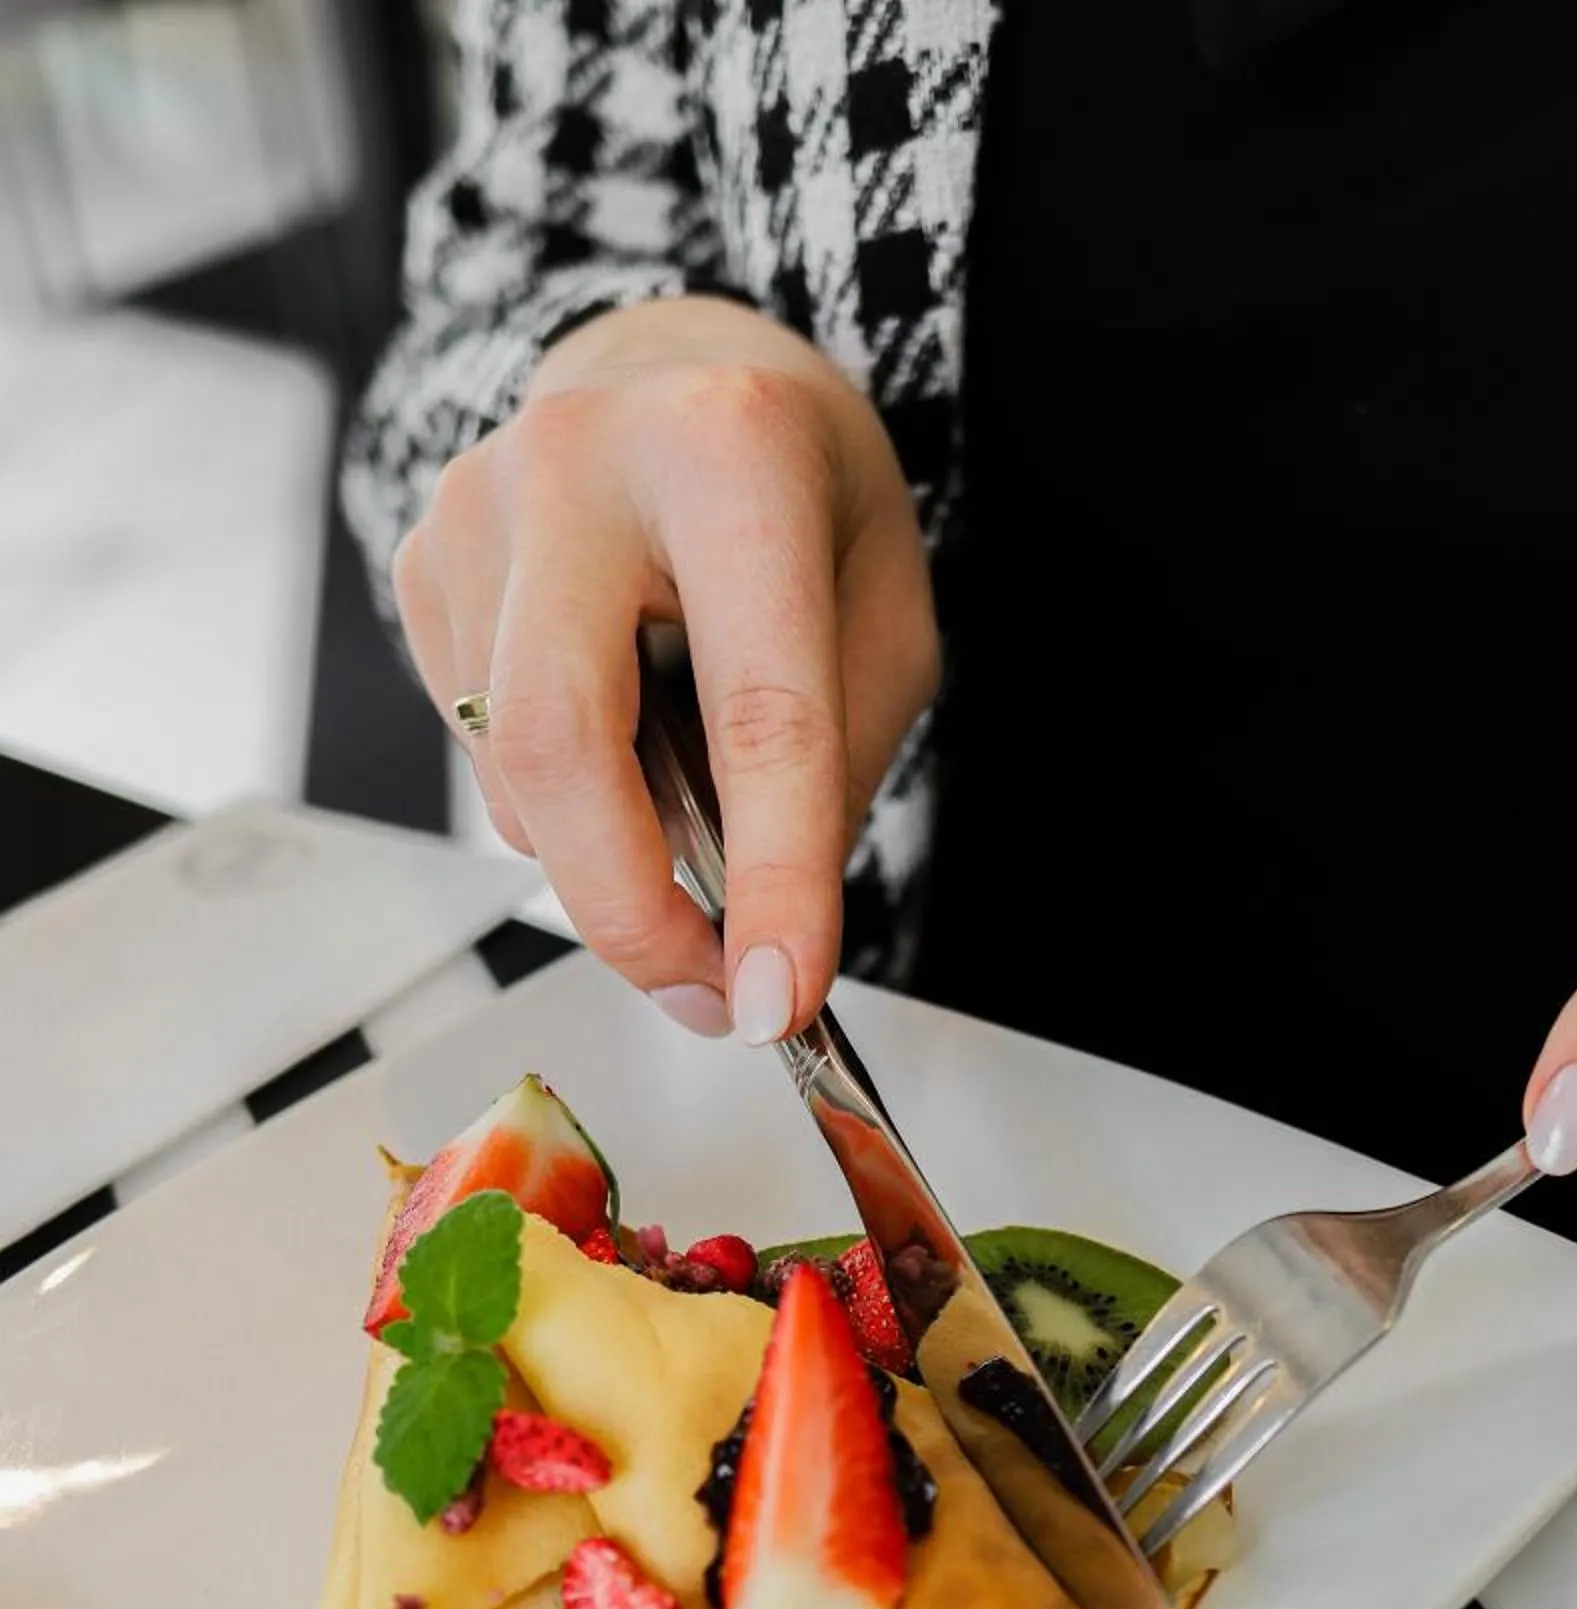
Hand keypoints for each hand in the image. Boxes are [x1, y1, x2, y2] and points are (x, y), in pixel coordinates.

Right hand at [391, 297, 939, 1040]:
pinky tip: (617, 731)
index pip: (755, 709)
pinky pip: (482, 758)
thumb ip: (830, 764)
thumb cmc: (794, 492)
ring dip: (608, 857)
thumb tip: (751, 934)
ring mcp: (474, 511)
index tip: (780, 997)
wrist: (674, 366)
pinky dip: (563, 802)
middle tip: (709, 994)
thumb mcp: (881, 614)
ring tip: (686, 816)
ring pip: (516, 777)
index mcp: (728, 452)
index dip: (772, 877)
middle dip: (631, 912)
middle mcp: (576, 463)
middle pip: (560, 746)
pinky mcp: (419, 567)